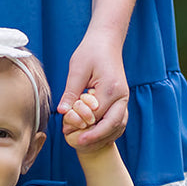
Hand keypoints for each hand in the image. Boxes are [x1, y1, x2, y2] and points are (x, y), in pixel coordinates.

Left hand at [57, 31, 128, 147]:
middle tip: (78, 144)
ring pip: (118, 126)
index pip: (96, 116)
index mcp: (111, 89)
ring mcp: (124, 99)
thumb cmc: (91, 52)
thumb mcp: (77, 69)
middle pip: (112, 125)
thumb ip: (71, 92)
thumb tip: (62, 111)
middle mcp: (122, 96)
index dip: (81, 125)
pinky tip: (94, 135)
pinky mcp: (121, 101)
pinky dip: (108, 131)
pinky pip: (118, 122)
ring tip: (85, 143)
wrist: (106, 41)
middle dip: (95, 137)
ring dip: (103, 137)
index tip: (66, 130)